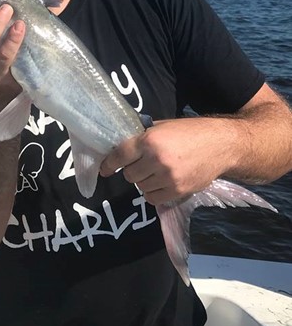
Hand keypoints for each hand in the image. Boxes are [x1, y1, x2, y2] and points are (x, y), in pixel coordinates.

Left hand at [100, 118, 235, 204]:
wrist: (221, 145)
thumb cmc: (190, 131)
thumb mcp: (163, 126)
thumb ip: (143, 136)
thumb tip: (122, 146)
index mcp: (150, 140)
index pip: (120, 156)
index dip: (109, 164)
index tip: (104, 169)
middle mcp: (156, 160)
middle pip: (129, 174)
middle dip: (132, 169)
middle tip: (142, 163)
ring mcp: (168, 178)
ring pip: (140, 187)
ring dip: (143, 181)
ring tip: (155, 171)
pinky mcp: (178, 191)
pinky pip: (153, 198)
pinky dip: (153, 192)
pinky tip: (161, 182)